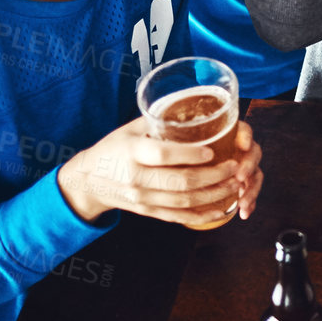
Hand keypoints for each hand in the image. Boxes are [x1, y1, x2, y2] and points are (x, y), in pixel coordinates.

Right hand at [57, 116, 264, 225]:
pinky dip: (201, 216)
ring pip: (182, 202)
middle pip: (179, 182)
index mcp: (132, 152)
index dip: (189, 154)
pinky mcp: (146, 212)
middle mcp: (137, 179)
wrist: (88, 180)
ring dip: (212, 196)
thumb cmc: (113, 148)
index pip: (163, 154)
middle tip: (233, 167)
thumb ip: (158, 120)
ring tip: (233, 185)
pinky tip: (220, 210)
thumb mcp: (130, 129)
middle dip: (211, 176)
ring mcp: (142, 199)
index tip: (212, 150)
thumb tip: (191, 103)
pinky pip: (177, 217)